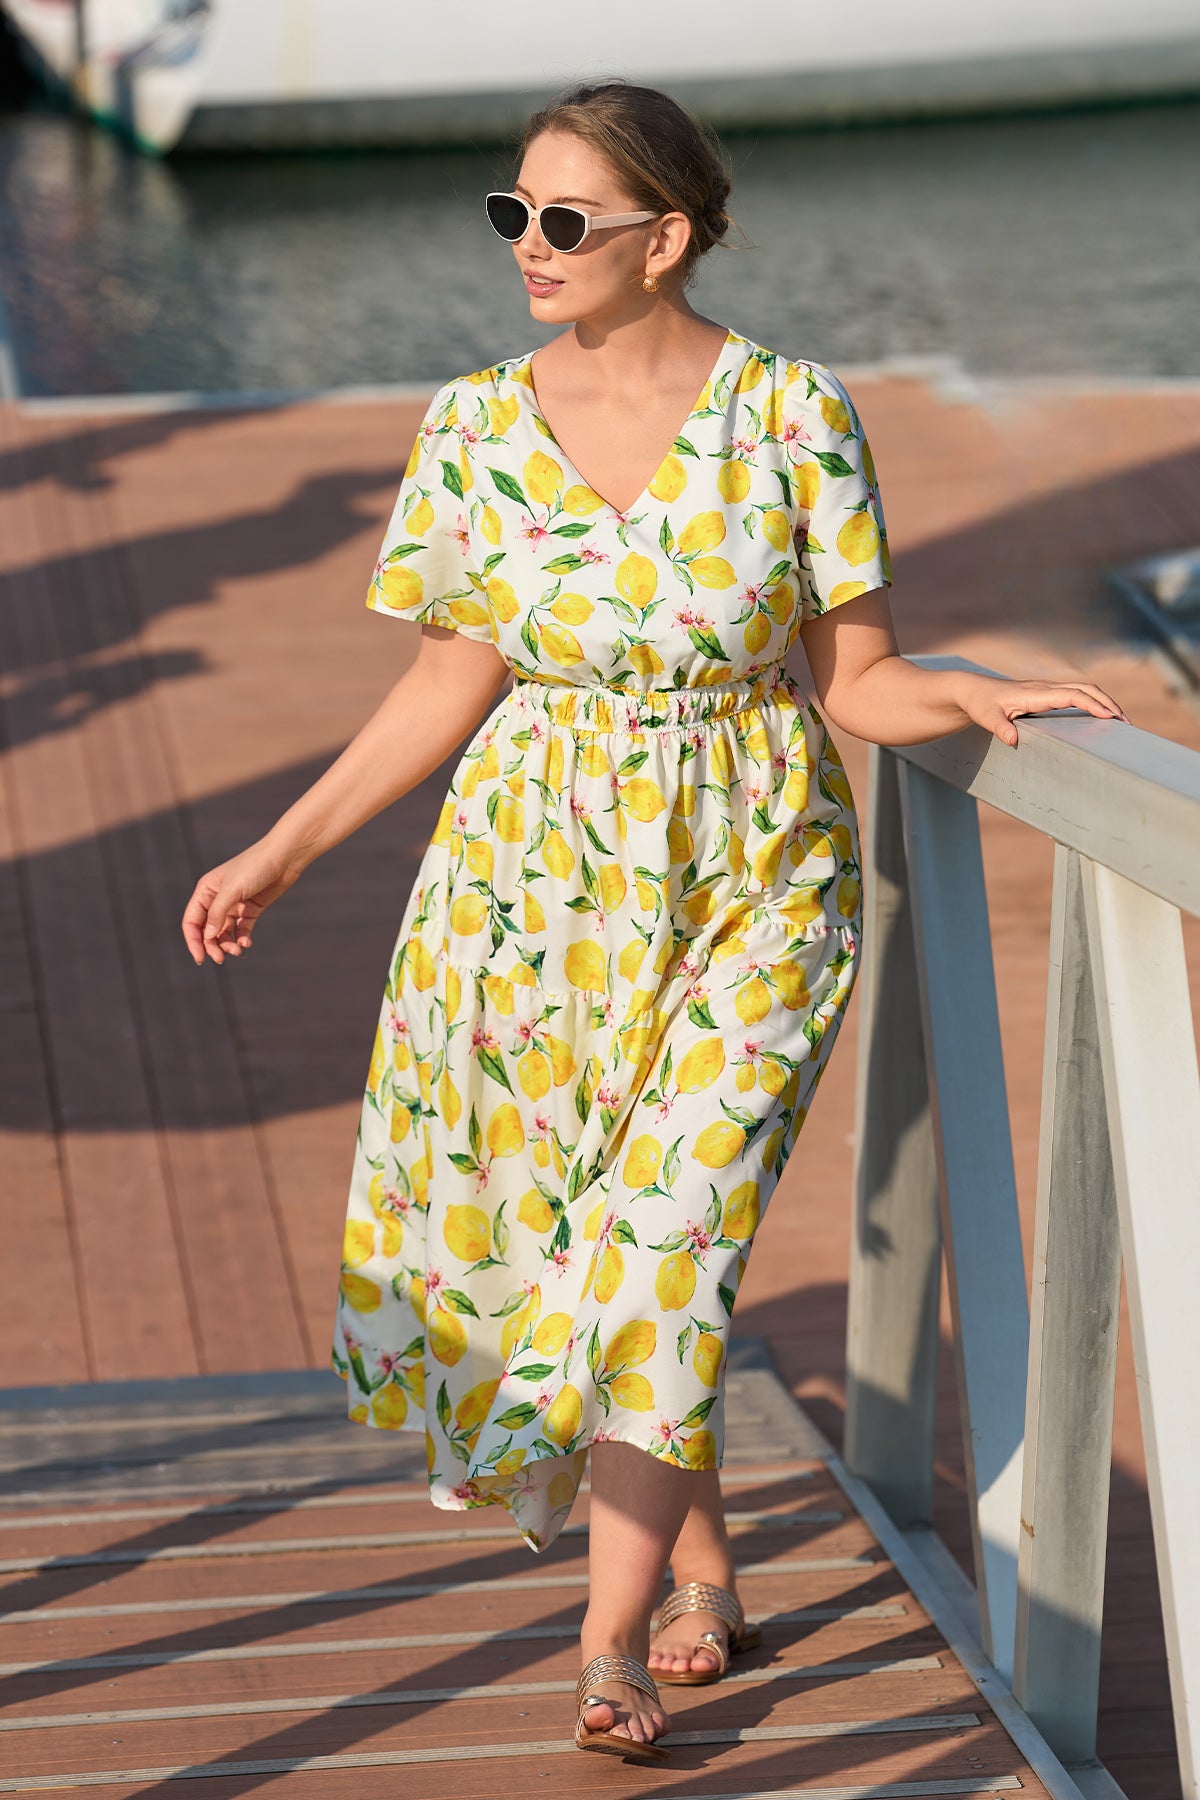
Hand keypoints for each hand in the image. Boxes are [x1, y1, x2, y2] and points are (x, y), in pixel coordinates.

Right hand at [181, 838, 300, 965]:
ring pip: (224, 932)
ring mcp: (234, 905)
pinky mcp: (251, 910)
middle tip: (221, 959)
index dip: (193, 941)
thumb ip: (217, 914)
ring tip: (238, 950)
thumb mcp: (231, 891)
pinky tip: (247, 943)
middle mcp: (217, 899)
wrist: (283, 858)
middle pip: (207, 930)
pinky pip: (242, 929)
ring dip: (227, 944)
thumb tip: (207, 937)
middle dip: (212, 946)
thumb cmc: (254, 867)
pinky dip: (242, 938)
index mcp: (205, 891)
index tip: (200, 958)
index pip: (192, 920)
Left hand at [959, 671, 1127, 747]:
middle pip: (1085, 689)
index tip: (1110, 716)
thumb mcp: (986, 718)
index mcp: (1035, 693)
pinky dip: (1093, 702)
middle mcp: (1045, 688)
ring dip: (1103, 702)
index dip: (1092, 704)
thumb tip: (1012, 740)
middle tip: (1126, 723)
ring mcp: (1047, 689)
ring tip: (1121, 721)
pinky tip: (1101, 716)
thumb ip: (999, 729)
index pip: (1071, 696)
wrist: (972, 690)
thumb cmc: (980, 704)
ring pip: (1083, 690)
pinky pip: (1076, 695)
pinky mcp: (1046, 694)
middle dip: (1107, 703)